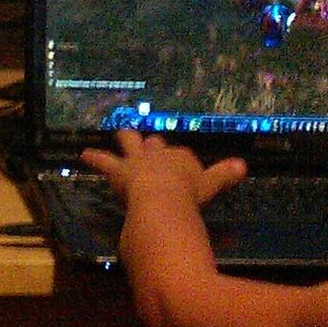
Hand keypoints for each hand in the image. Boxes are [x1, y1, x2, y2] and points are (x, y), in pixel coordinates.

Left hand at [79, 129, 246, 209]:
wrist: (162, 197)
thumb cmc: (189, 194)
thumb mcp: (210, 185)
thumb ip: (224, 175)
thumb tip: (244, 165)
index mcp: (181, 158)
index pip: (181, 157)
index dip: (180, 164)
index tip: (182, 171)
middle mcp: (158, 154)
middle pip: (155, 143)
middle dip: (153, 143)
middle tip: (150, 140)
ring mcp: (137, 161)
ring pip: (130, 143)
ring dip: (125, 137)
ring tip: (119, 129)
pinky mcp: (119, 171)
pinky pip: (104, 162)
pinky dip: (95, 158)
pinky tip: (83, 155)